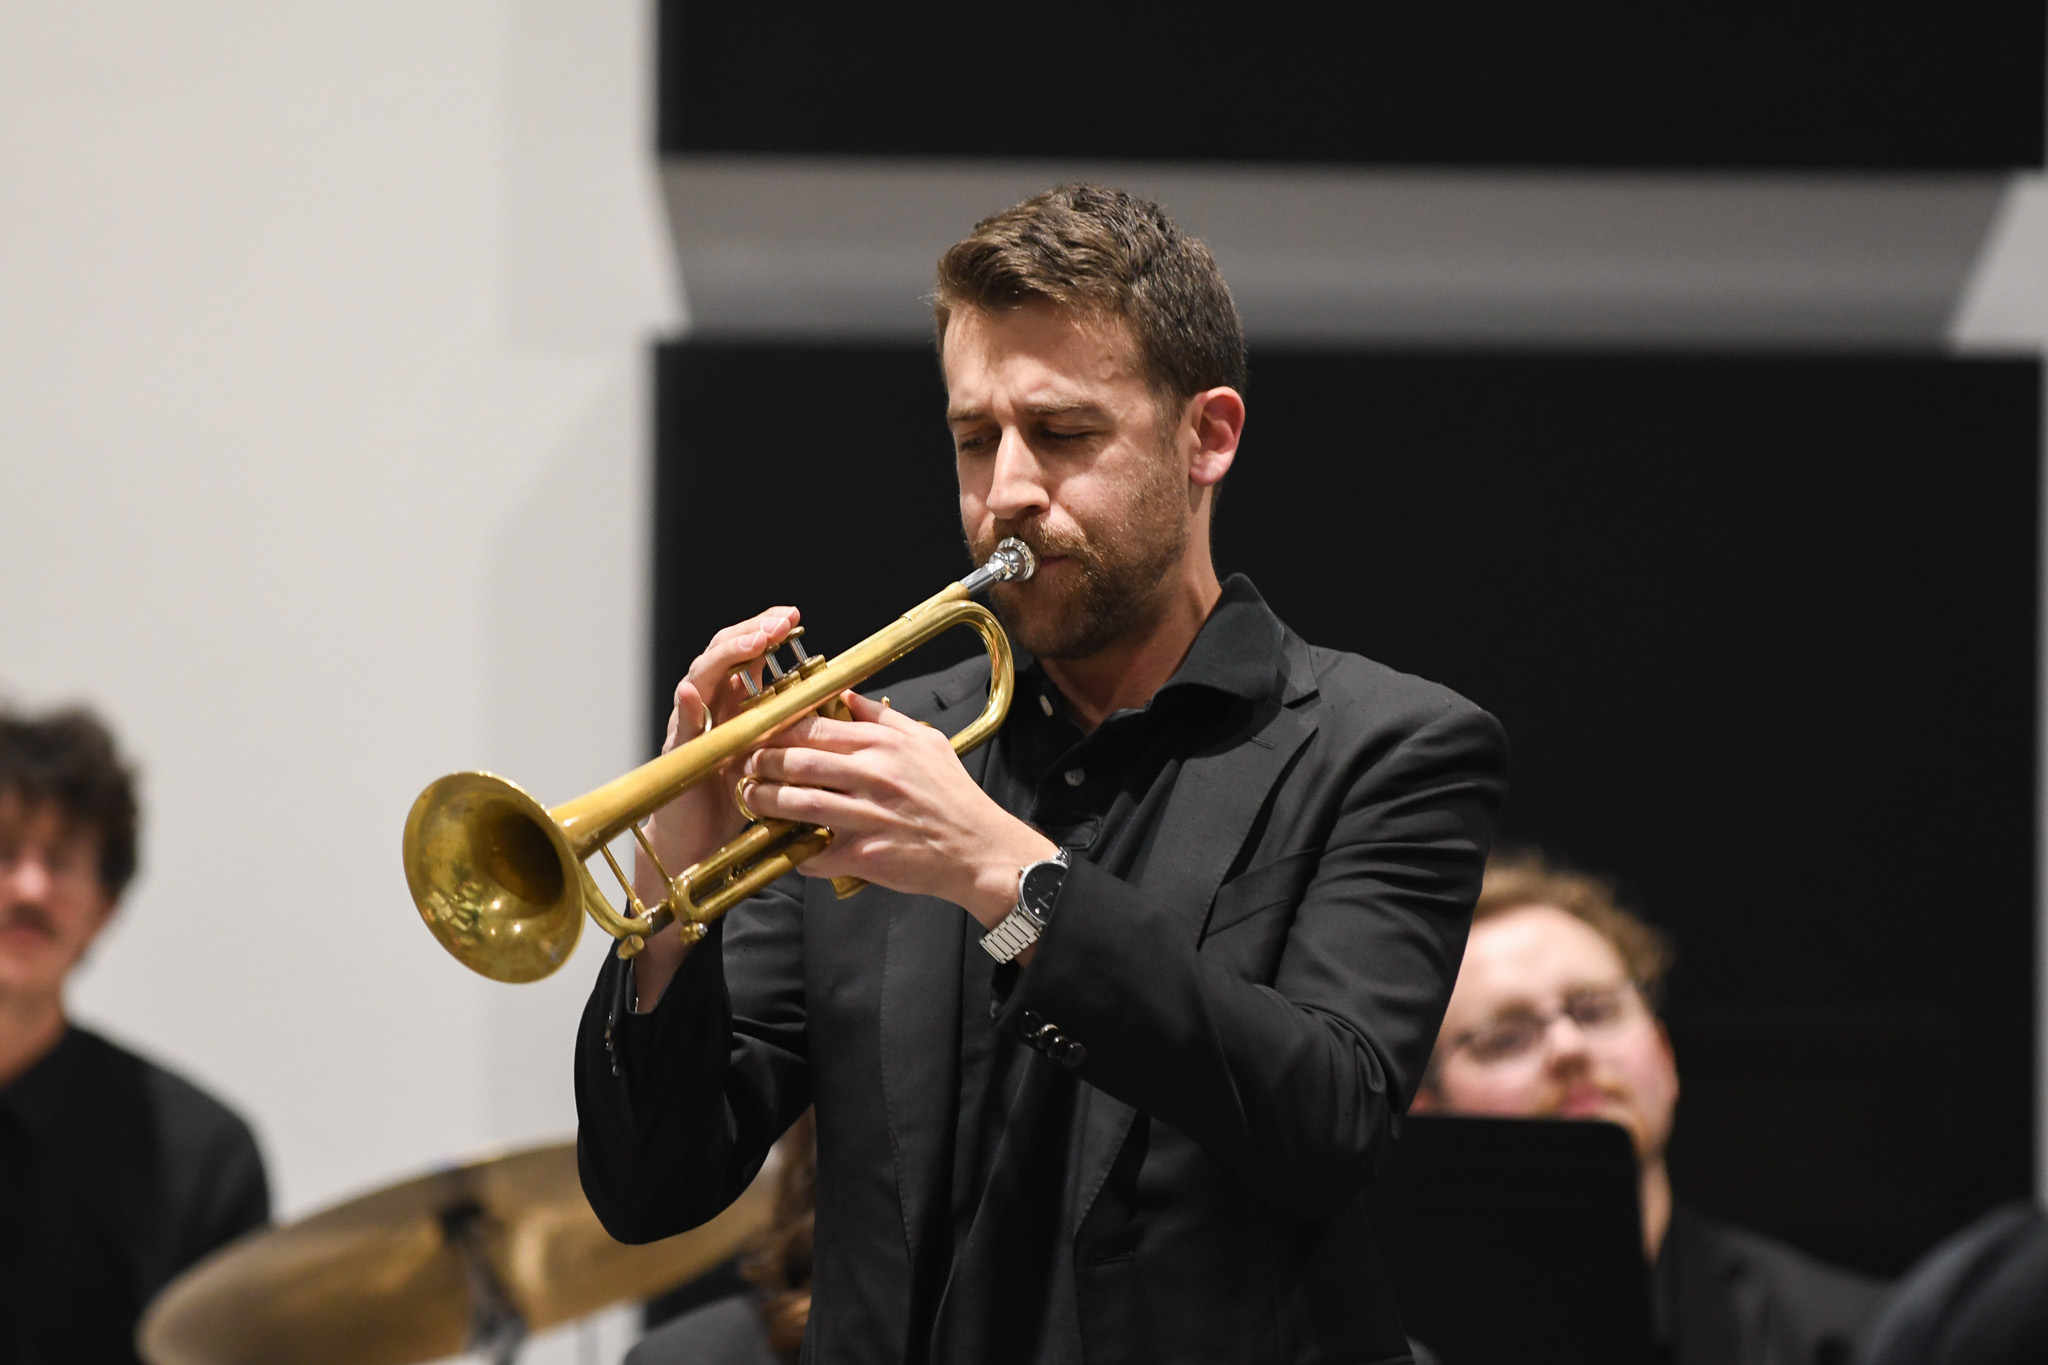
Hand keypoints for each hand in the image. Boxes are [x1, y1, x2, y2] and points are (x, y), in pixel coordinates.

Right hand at [630, 605, 799, 1006]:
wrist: (700, 848)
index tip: (793, 619)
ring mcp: (693, 730)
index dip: (767, 633)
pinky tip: (695, 694)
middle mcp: (712, 711)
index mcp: (738, 708)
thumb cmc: (738, 807)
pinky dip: (687, 708)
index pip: (750, 657)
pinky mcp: (680, 757)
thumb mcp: (776, 762)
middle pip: (725, 655)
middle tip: (779, 621)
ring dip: (727, 657)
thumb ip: (798, 733)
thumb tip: (843, 705)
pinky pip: (682, 728)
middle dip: (751, 632)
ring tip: (752, 641)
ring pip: (702, 678)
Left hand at [742, 691, 1056, 928]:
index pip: (816, 728)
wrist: (980, 849)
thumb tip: (847, 696)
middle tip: (745, 766)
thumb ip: (884, 718)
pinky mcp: (868, 854)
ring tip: (750, 798)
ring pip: (800, 804)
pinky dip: (797, 852)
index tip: (760, 734)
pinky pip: (819, 852)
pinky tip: (785, 848)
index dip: (778, 730)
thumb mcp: (927, 743)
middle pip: (799, 762)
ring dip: (765, 802)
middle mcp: (875, 776)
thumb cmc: (954, 797)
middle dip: (761, 763)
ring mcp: (871, 816)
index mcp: (885, 745)